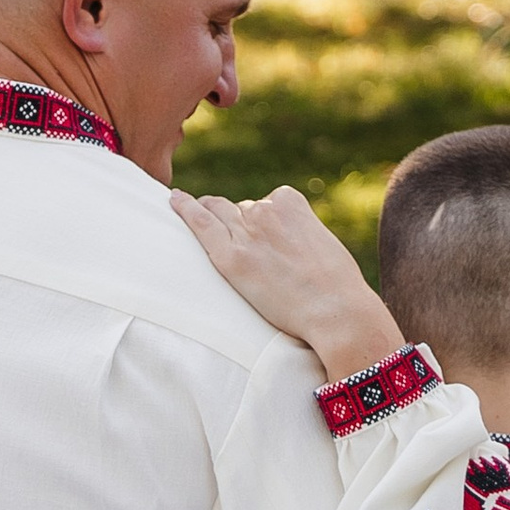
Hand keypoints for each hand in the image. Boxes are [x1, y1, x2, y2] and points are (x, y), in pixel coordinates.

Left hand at [171, 184, 405, 384]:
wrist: (335, 310)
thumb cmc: (336, 285)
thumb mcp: (322, 242)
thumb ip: (298, 232)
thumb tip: (286, 241)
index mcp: (290, 201)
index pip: (265, 204)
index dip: (264, 224)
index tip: (267, 240)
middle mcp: (265, 210)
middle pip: (240, 210)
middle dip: (238, 222)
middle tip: (233, 236)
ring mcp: (245, 232)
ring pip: (218, 213)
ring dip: (209, 213)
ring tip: (194, 210)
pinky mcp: (230, 257)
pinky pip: (200, 225)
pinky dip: (184, 209)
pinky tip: (173, 199)